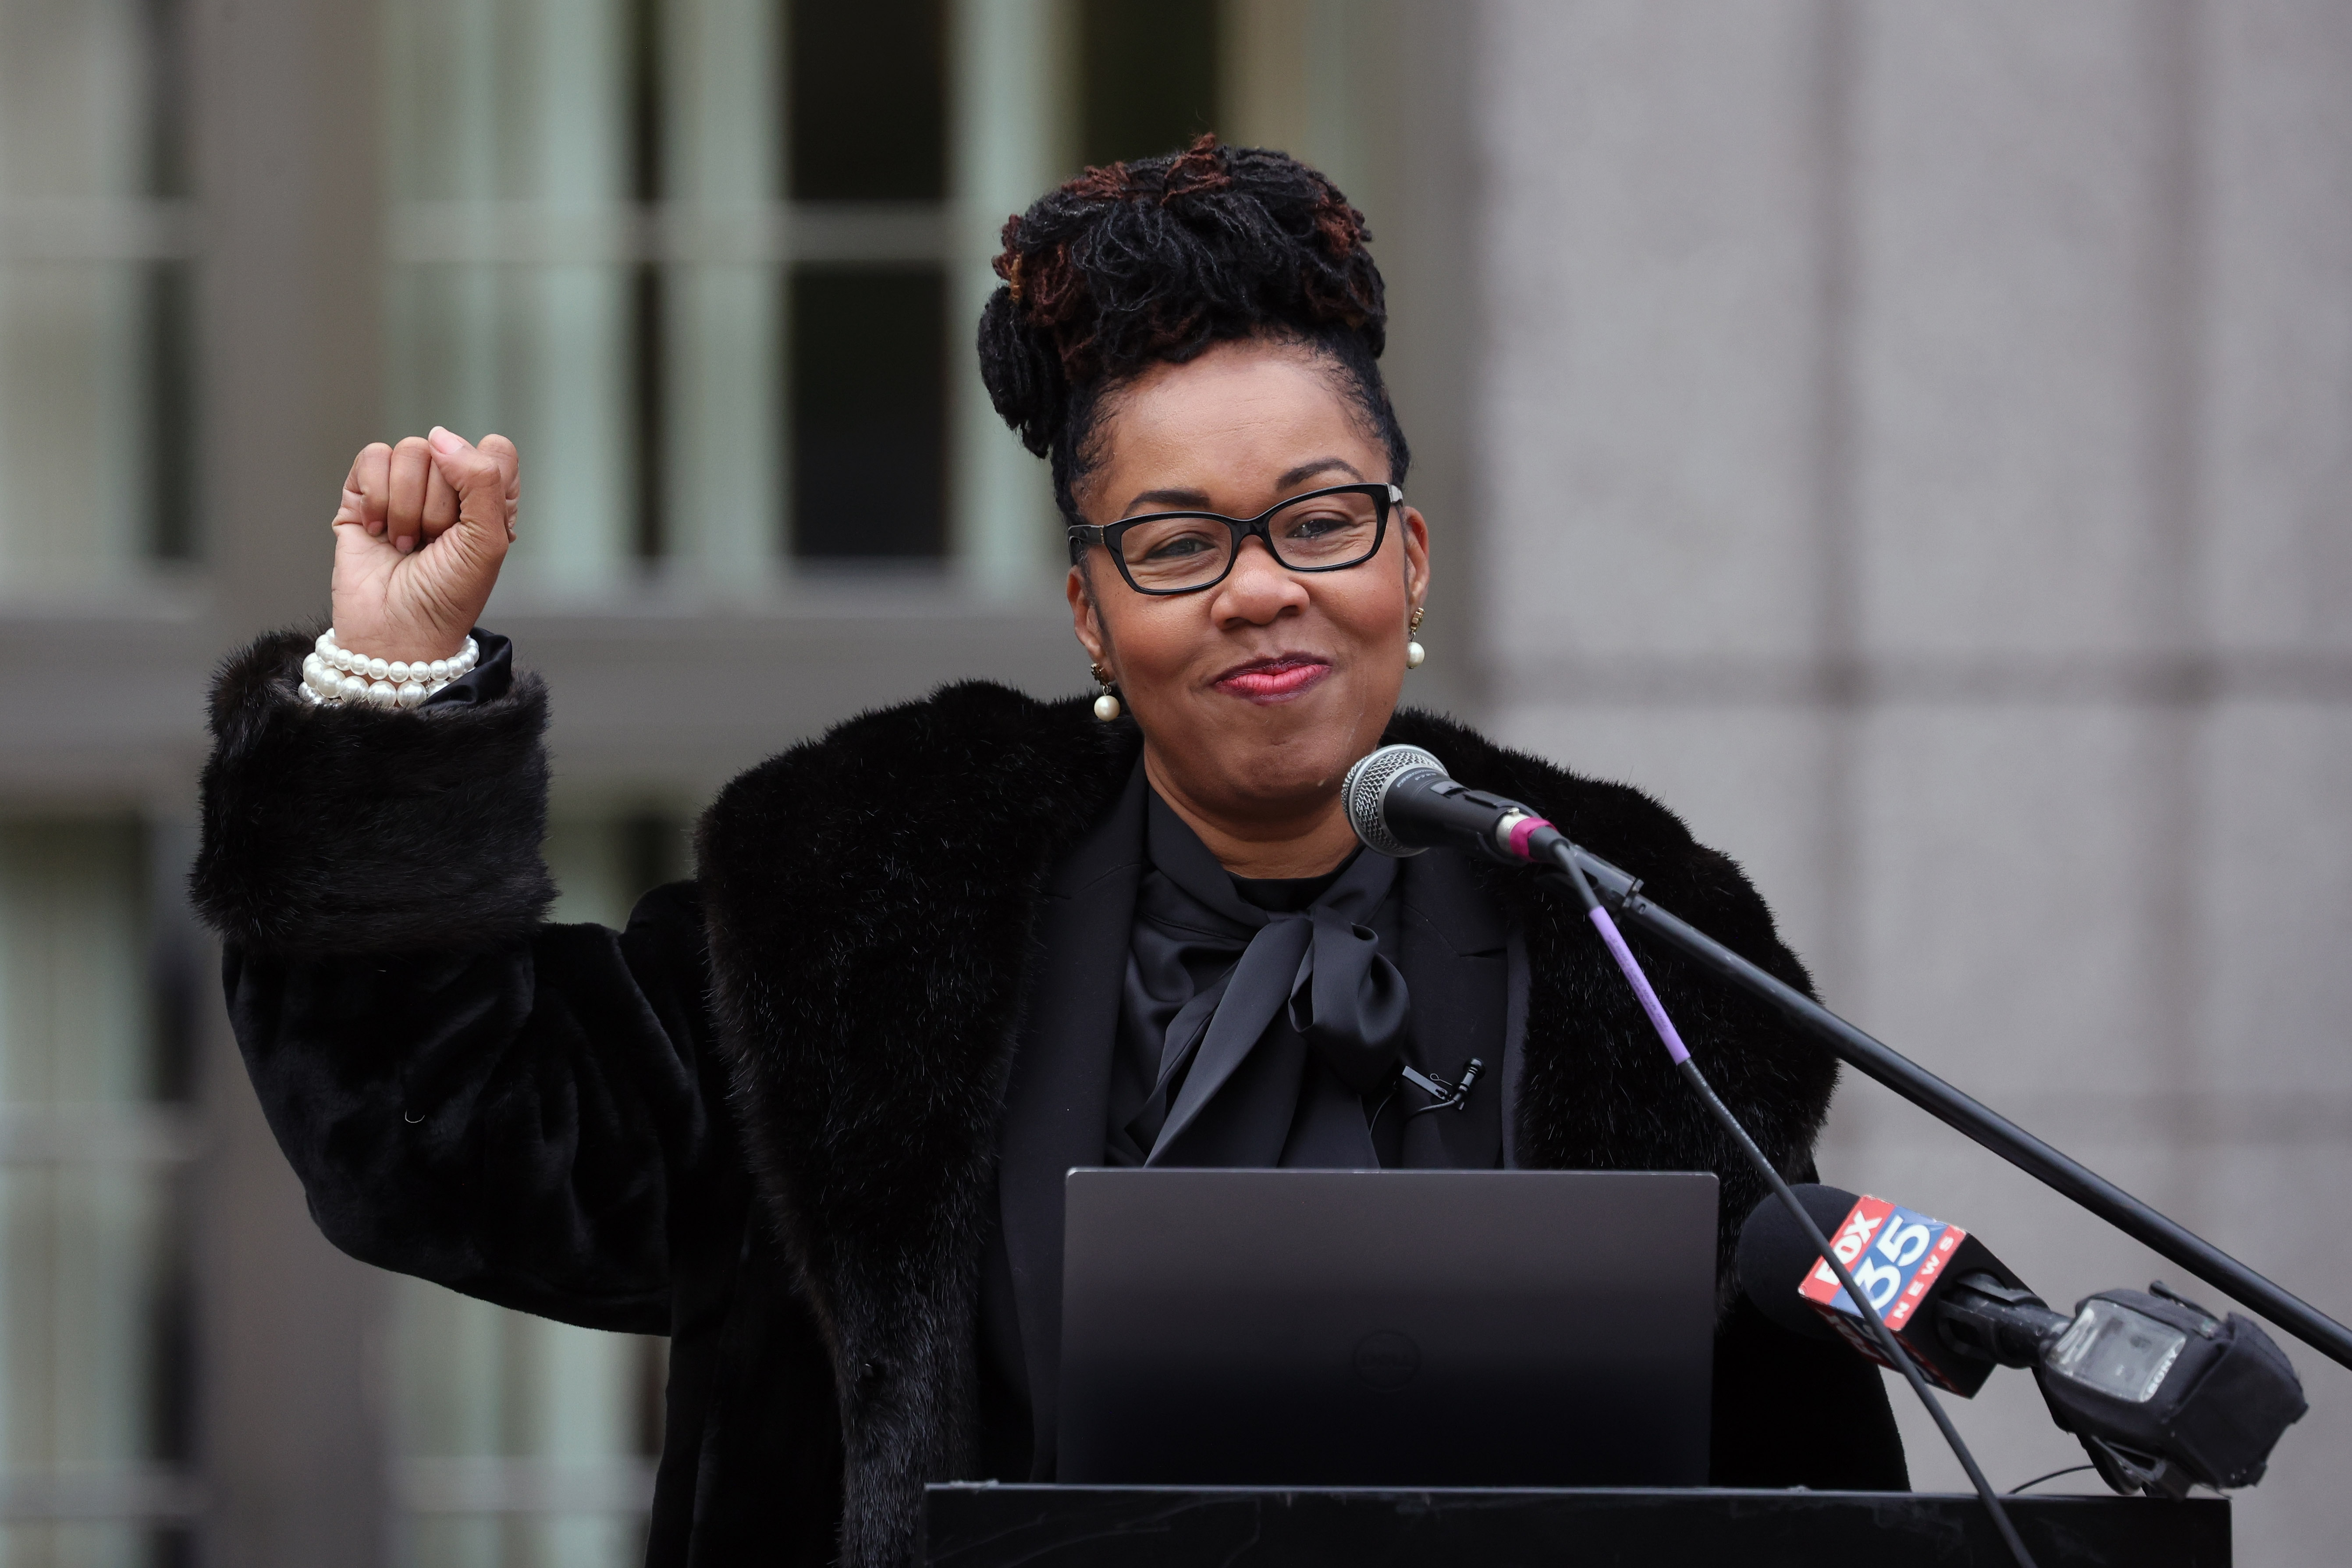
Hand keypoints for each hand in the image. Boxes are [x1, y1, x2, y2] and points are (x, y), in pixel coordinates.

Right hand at [329, 428, 518, 662]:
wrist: (398, 632)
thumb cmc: (448, 596)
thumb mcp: (488, 541)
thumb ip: (481, 480)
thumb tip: (441, 437)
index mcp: (486, 498)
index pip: (494, 450)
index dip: (482, 478)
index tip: (473, 521)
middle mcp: (446, 487)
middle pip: (445, 451)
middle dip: (439, 505)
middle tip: (434, 543)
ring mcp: (402, 488)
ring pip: (408, 451)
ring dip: (406, 506)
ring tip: (406, 543)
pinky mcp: (362, 494)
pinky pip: (372, 458)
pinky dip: (376, 498)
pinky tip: (379, 532)